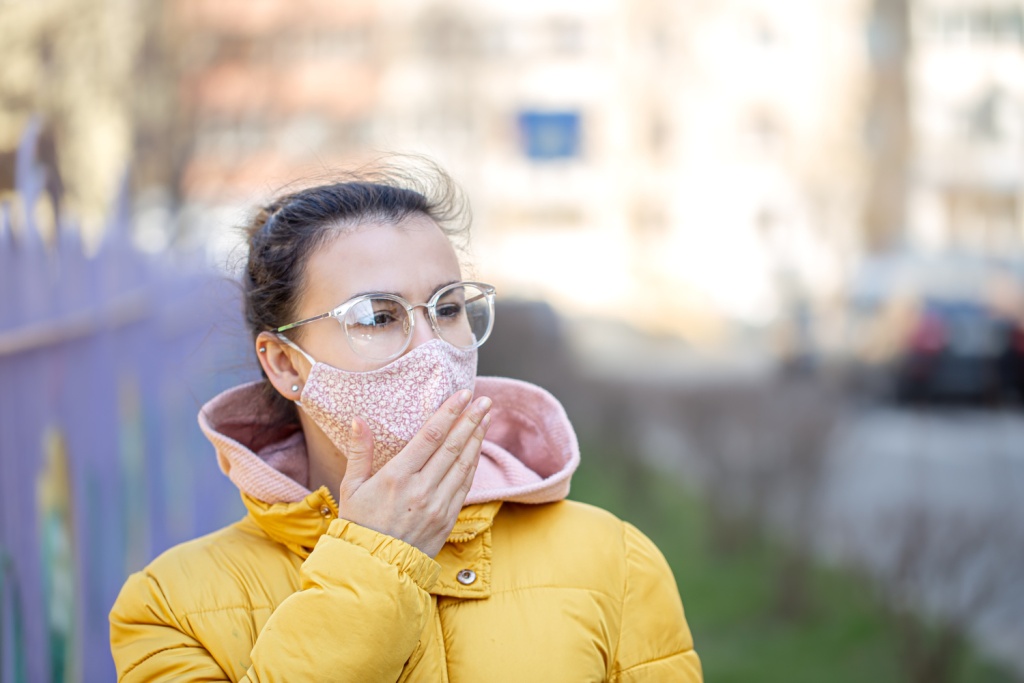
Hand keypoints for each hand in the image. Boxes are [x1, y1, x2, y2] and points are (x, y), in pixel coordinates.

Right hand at [336, 390, 491, 557]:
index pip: (430, 436)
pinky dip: (473, 464)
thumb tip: (358, 420)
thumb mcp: (351, 487)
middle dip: (471, 420)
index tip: (463, 395)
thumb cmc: (359, 525)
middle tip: (484, 400)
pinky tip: (477, 449)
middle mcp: (421, 489)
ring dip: (477, 438)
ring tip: (486, 418)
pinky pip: (464, 485)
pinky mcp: (447, 518)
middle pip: (453, 446)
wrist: (374, 569)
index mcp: (397, 477)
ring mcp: (437, 505)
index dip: (449, 413)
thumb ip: (359, 452)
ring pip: (463, 464)